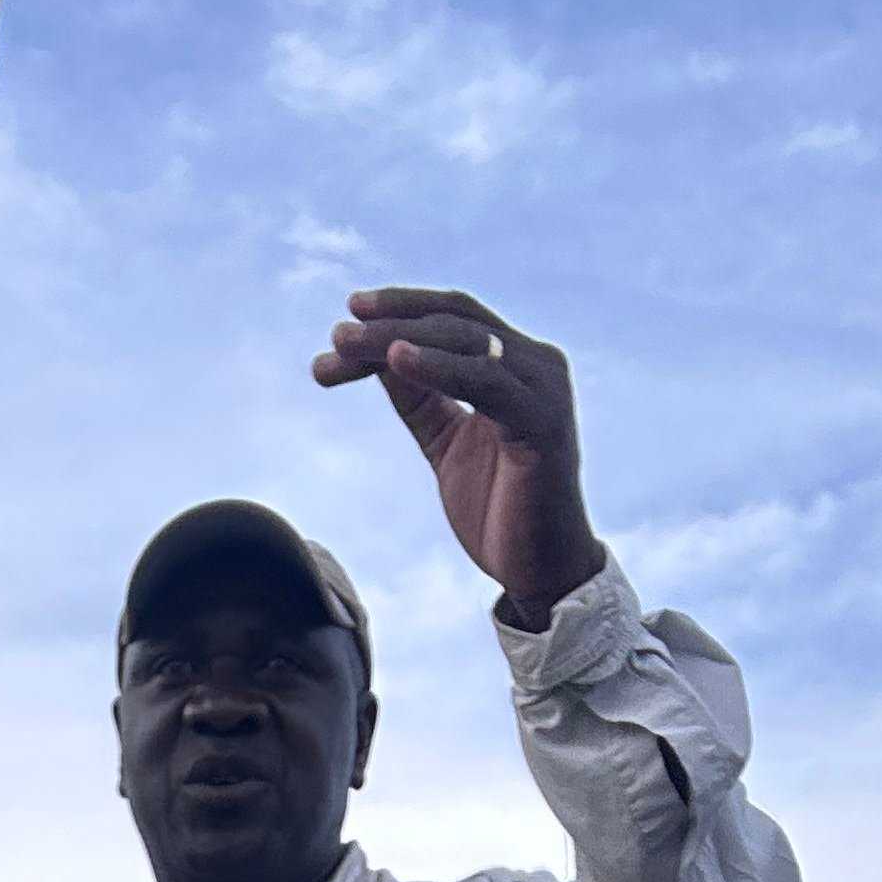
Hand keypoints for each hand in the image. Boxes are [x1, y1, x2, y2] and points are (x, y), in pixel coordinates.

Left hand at [312, 287, 606, 627]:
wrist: (542, 572)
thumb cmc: (499, 510)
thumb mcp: (445, 443)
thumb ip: (419, 399)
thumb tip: (377, 356)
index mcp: (514, 365)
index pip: (452, 317)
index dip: (400, 309)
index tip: (346, 317)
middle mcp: (535, 364)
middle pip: (454, 319)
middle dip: (390, 321)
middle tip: (337, 333)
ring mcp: (542, 389)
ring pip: (464, 341)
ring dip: (400, 338)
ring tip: (349, 343)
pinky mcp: (544, 422)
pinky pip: (484, 382)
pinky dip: (437, 366)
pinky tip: (396, 361)